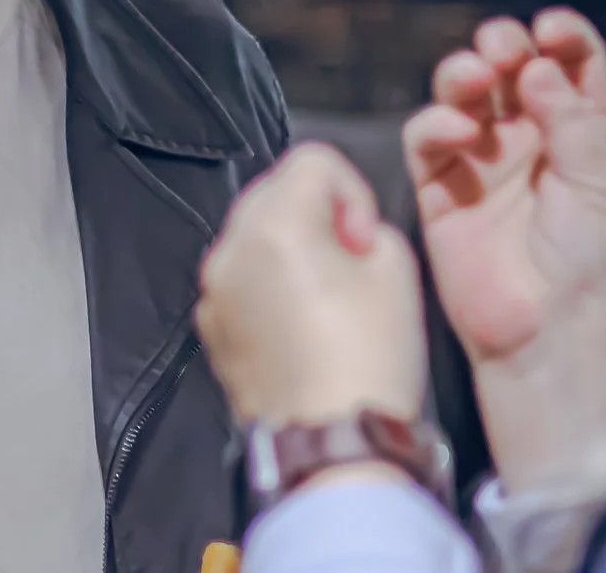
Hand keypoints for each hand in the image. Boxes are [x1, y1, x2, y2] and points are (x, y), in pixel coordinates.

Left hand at [197, 144, 426, 426]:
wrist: (331, 444)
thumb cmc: (369, 359)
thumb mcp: (396, 271)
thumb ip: (367, 228)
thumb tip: (342, 234)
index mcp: (274, 225)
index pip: (312, 160)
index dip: (351, 192)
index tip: (362, 240)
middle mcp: (230, 248)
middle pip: (274, 192)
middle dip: (315, 215)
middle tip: (349, 264)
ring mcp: (213, 290)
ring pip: (253, 237)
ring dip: (288, 249)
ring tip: (325, 299)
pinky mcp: (210, 327)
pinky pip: (240, 281)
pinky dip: (267, 287)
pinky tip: (299, 328)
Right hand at [403, 11, 605, 490]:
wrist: (551, 340)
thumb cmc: (592, 274)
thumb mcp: (601, 187)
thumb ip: (571, 121)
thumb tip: (538, 65)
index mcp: (581, 139)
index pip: (571, 69)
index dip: (563, 39)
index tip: (553, 27)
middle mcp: (530, 144)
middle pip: (510, 73)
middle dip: (505, 47)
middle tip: (505, 45)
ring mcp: (483, 165)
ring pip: (464, 97)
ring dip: (465, 74)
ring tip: (476, 76)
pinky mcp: (440, 191)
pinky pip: (427, 139)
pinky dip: (437, 124)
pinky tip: (458, 132)